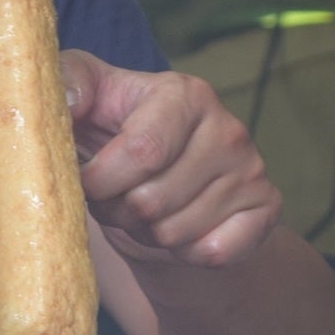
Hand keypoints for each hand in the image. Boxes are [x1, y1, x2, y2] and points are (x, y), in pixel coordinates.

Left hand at [64, 48, 281, 270]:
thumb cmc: (113, 125)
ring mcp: (253, 169)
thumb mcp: (85, 91)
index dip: (101, 180)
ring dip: (142, 231)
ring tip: (137, 207)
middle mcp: (228, 128)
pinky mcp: (267, 207)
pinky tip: (172, 226)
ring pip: (175, 232)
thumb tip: (67, 102)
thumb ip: (68, 81)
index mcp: (185, 93)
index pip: (142, 151)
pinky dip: (180, 251)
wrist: (160, 174)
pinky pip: (212, 253)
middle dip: (115, 209)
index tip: (83, 182)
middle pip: (152, 200)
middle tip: (109, 197)